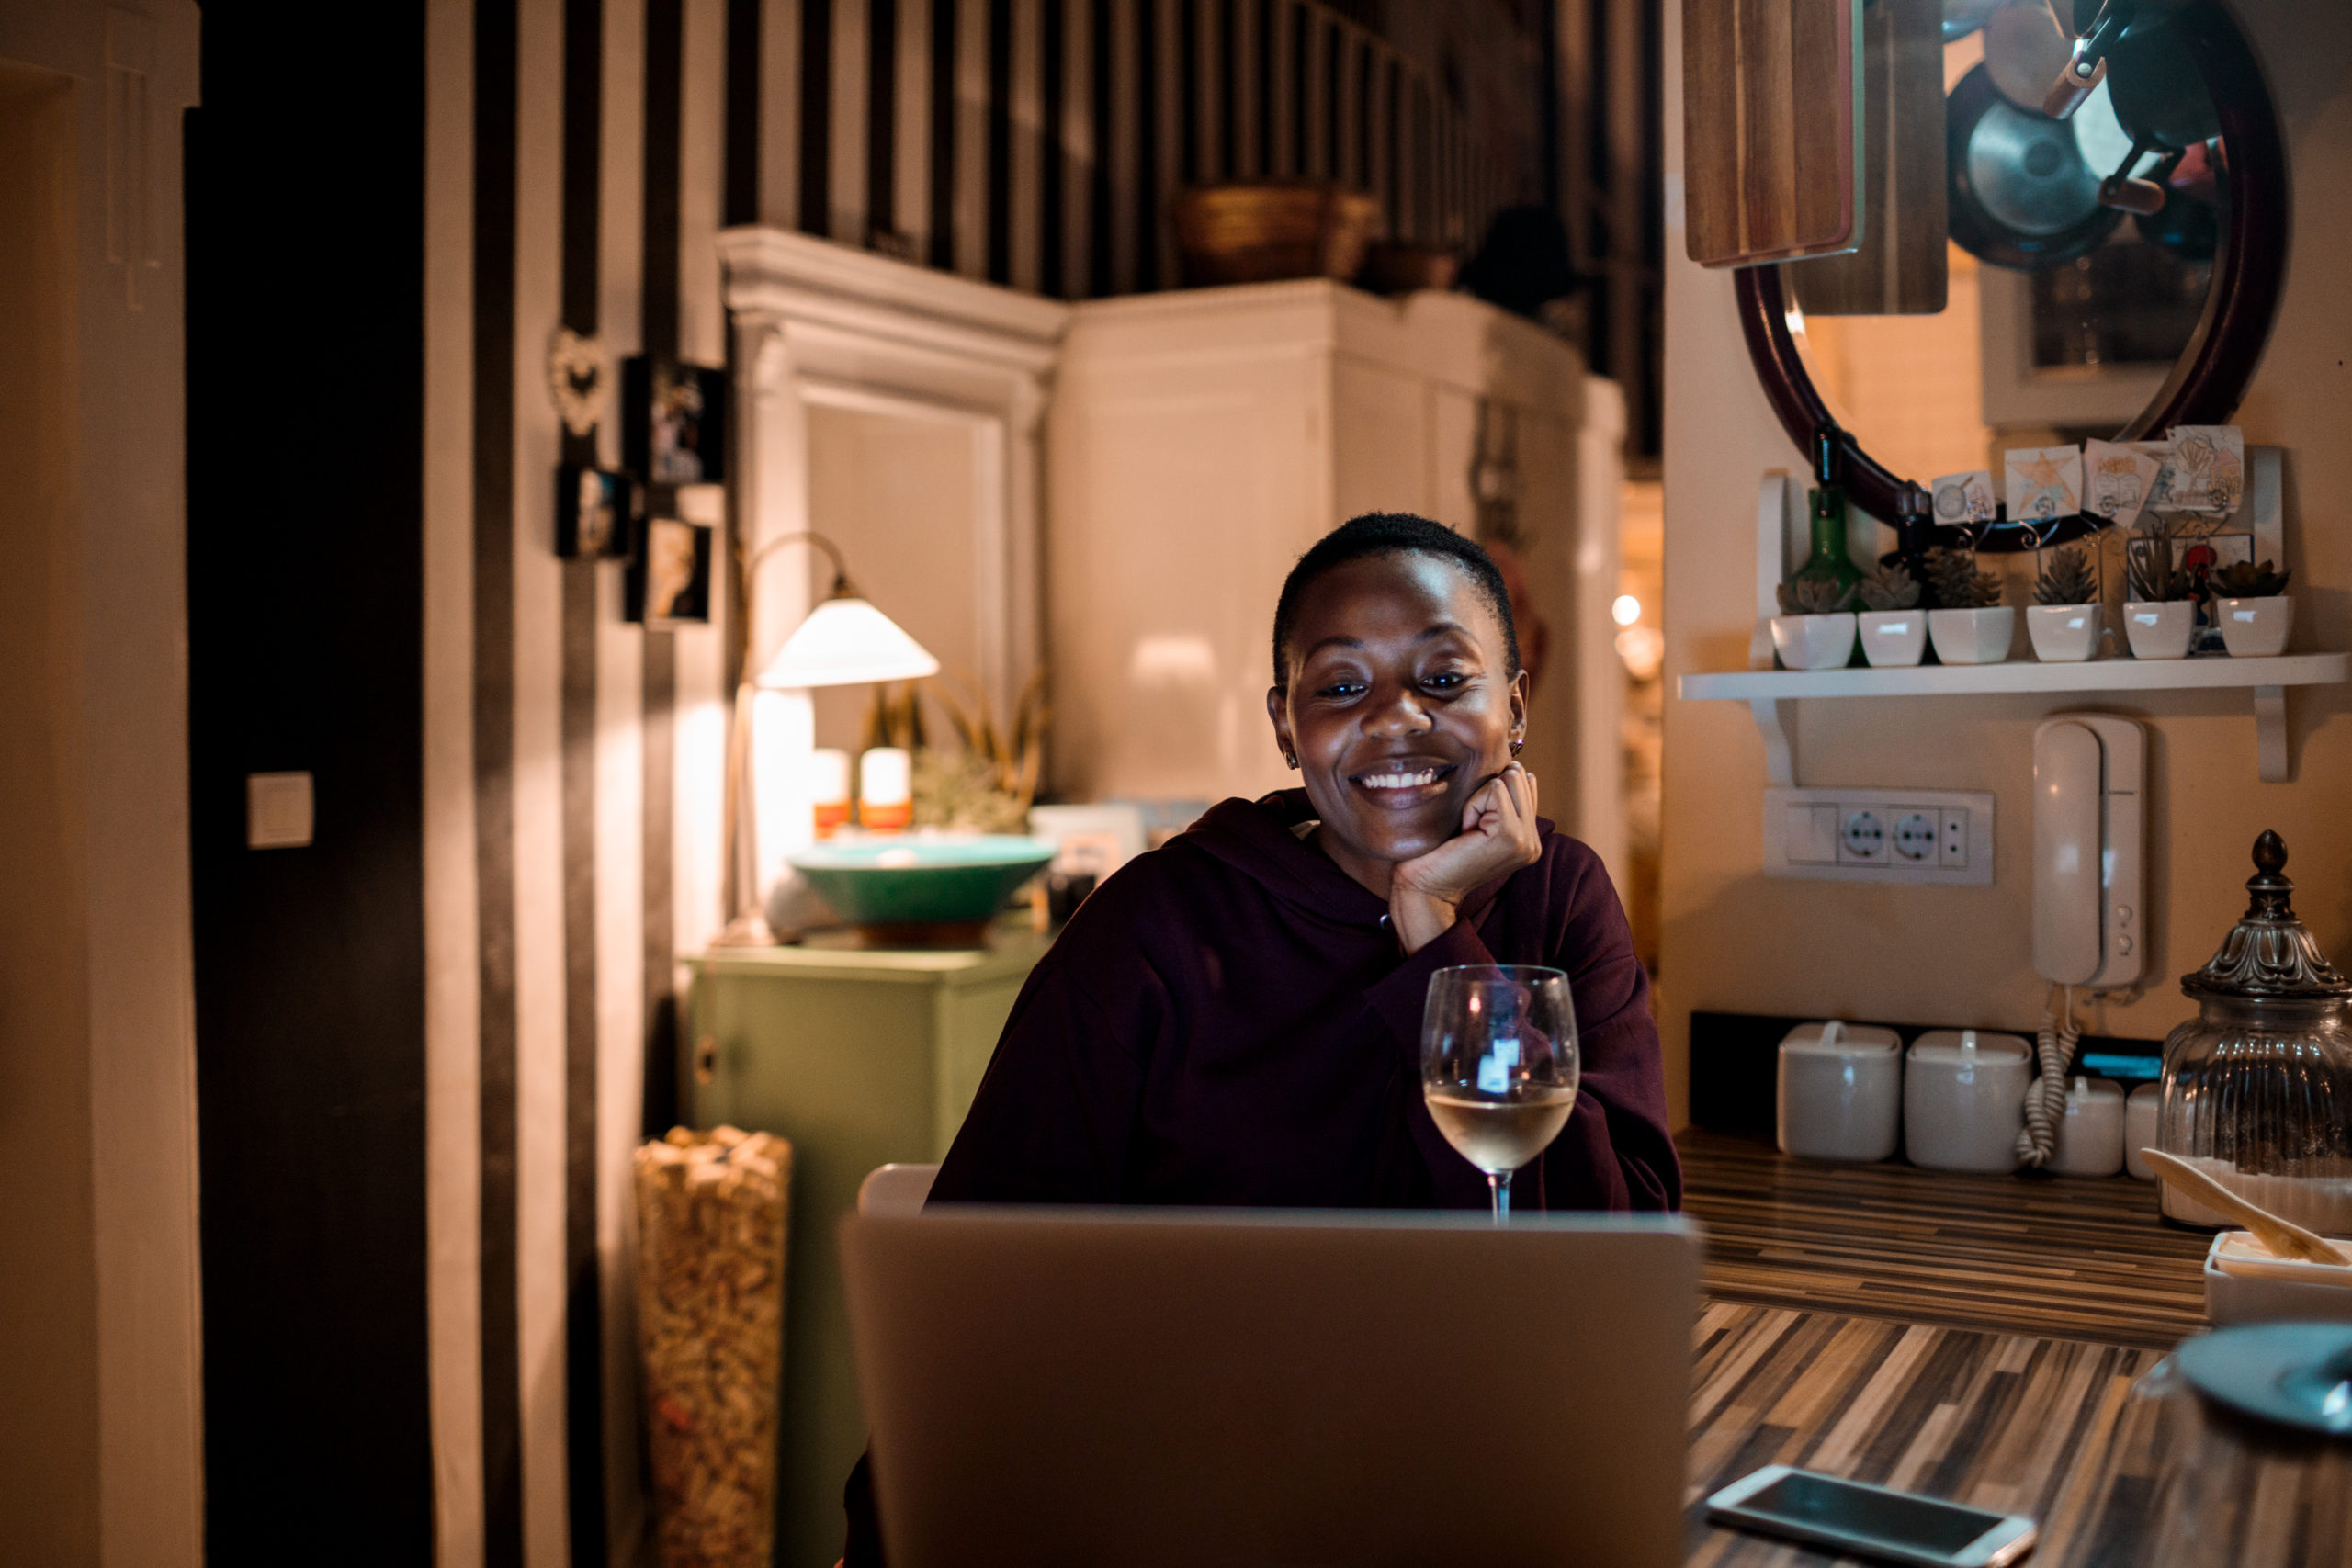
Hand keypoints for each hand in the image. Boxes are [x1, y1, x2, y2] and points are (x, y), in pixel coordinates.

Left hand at [1389, 764, 1540, 953]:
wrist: (1425, 886)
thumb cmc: (1441, 853)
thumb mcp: (1479, 823)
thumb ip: (1502, 802)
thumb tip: (1512, 765)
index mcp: (1530, 838)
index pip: (1526, 783)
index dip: (1492, 792)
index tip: (1475, 824)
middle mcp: (1535, 842)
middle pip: (1520, 776)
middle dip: (1487, 793)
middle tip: (1471, 827)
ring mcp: (1527, 841)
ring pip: (1509, 779)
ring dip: (1479, 799)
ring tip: (1469, 829)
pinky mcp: (1511, 835)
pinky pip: (1494, 790)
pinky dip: (1473, 805)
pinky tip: (1466, 831)